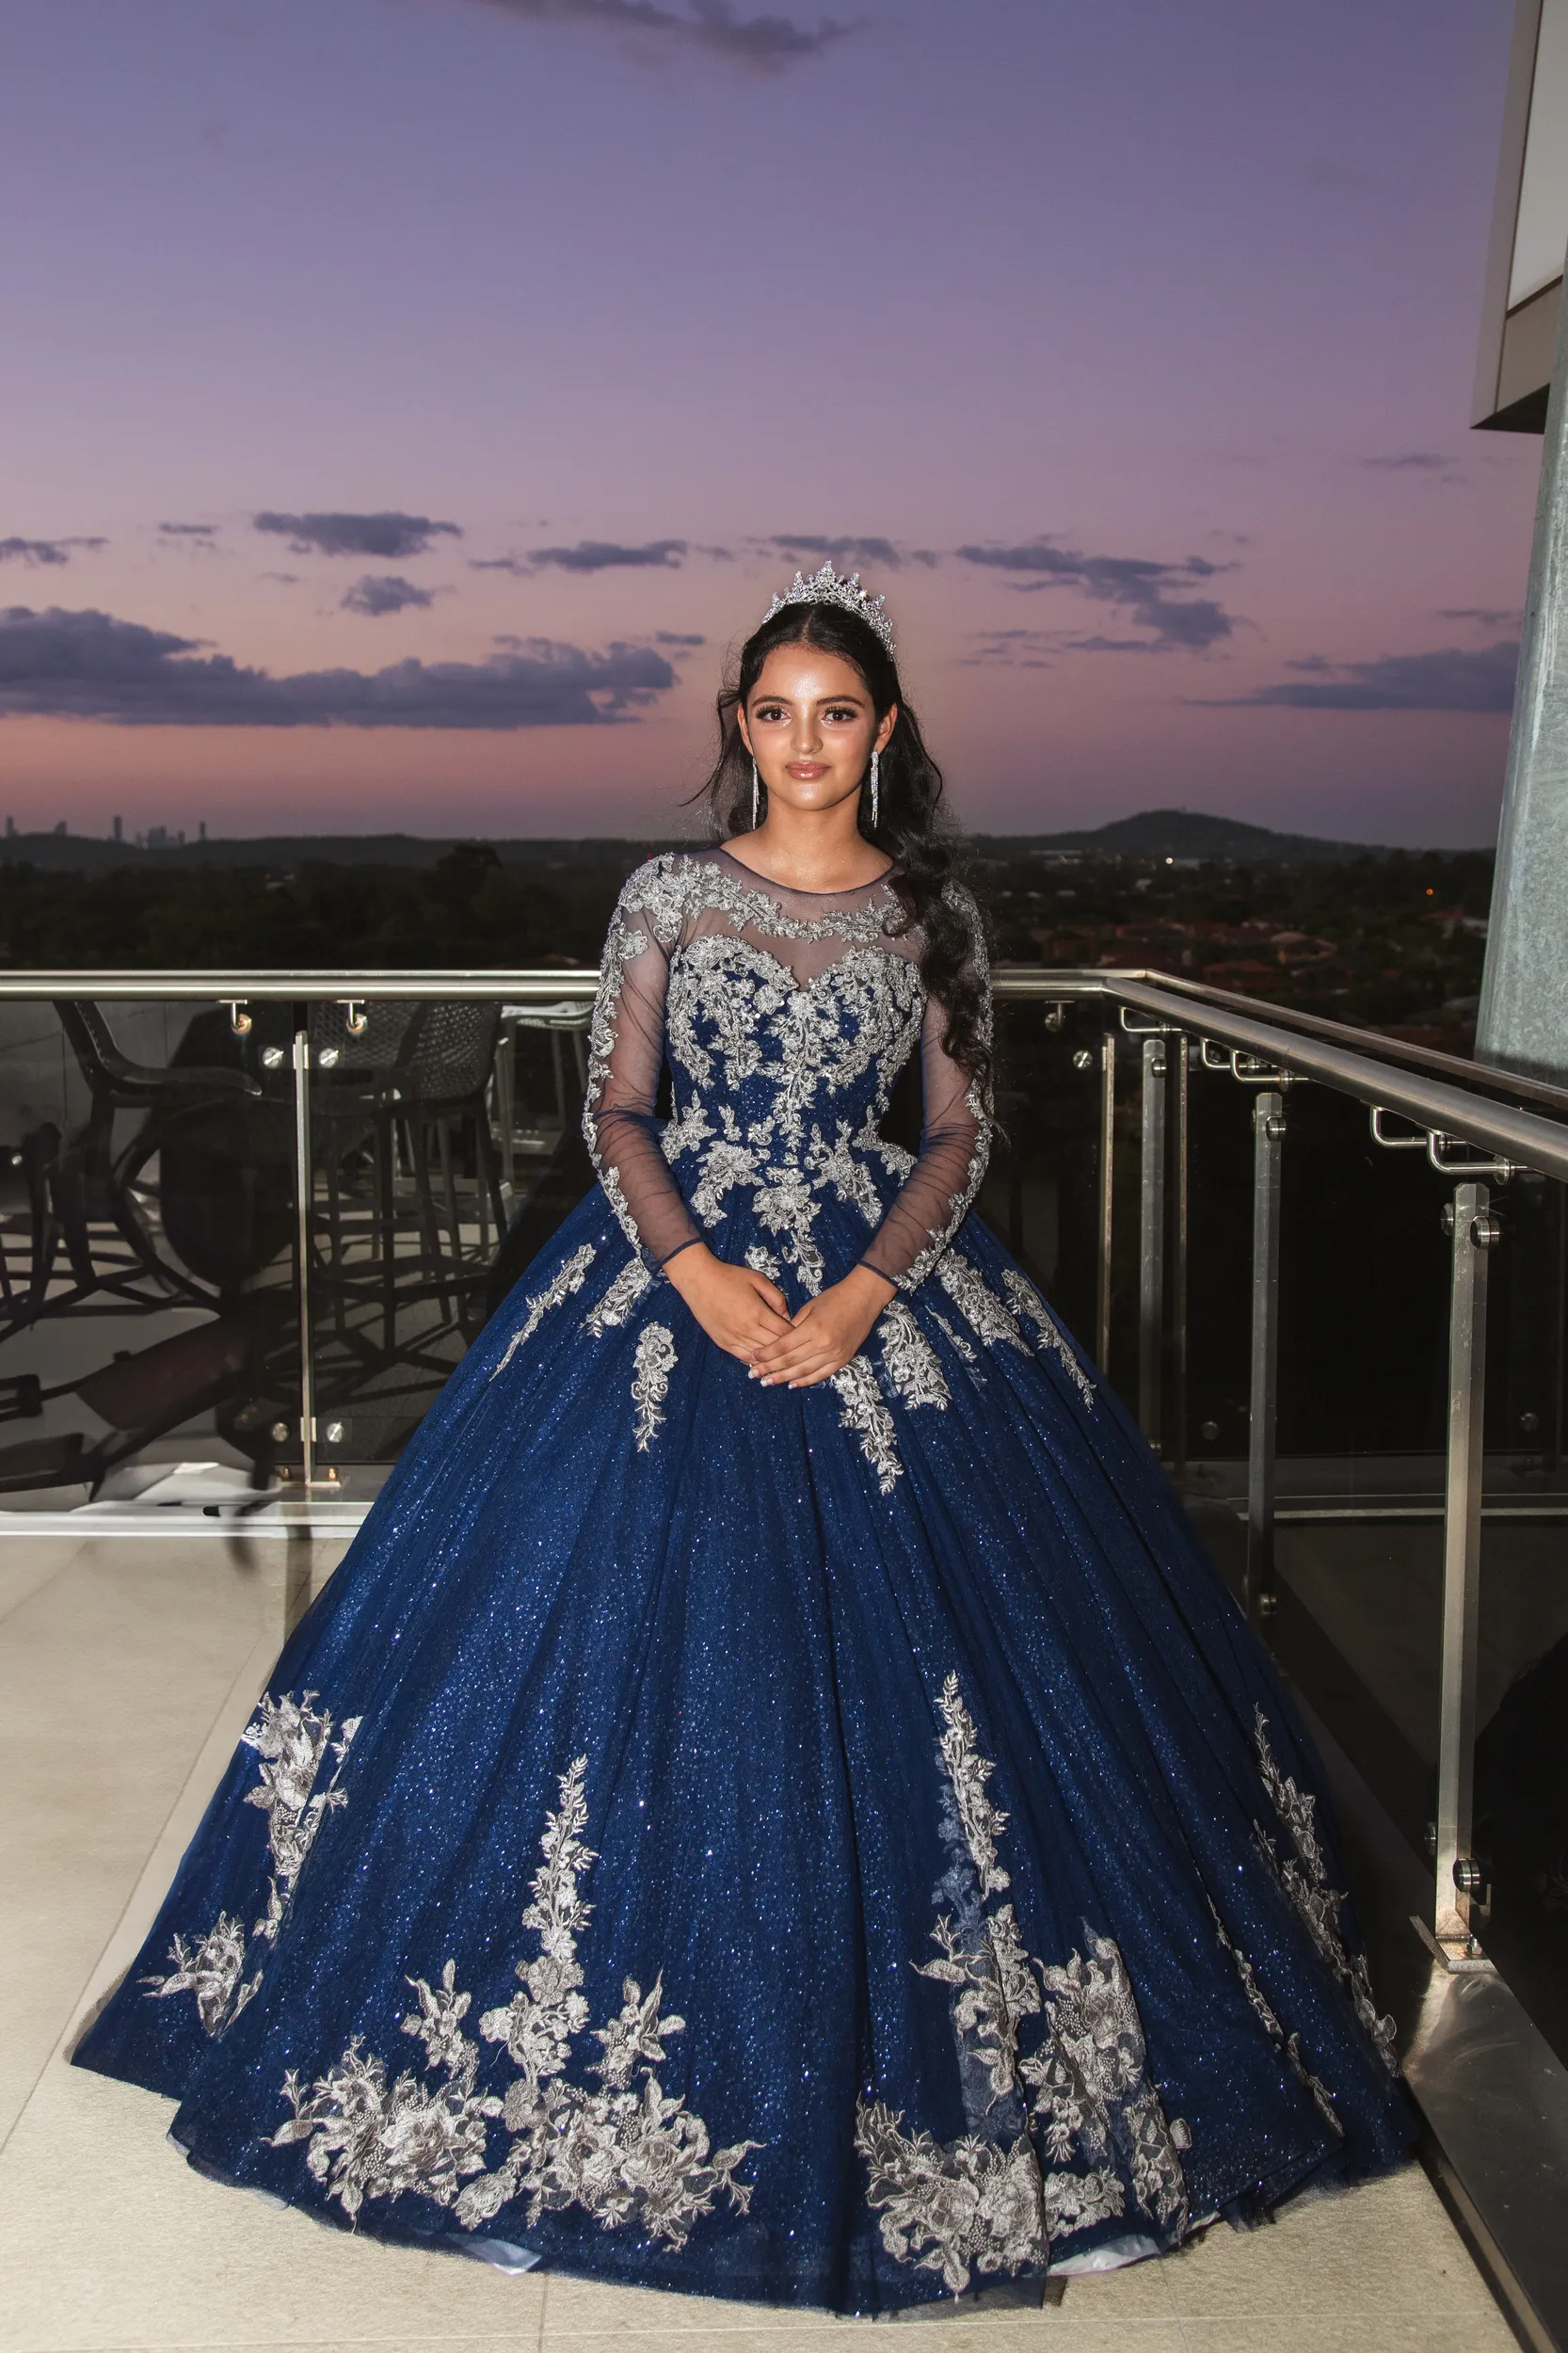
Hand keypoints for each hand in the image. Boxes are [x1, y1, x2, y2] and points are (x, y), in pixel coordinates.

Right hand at [663, 1243, 792, 1362]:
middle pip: (774, 1347)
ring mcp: (734, 1338)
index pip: (784, 1333)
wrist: (699, 1280)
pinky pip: (743, 1358)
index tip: (802, 1336)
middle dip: (787, 1349)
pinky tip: (763, 1361)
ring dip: (772, 1358)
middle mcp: (747, 1329)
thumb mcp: (758, 1279)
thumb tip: (786, 1316)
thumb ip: (776, 1298)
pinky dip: (755, 1361)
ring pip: (760, 1356)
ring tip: (783, 1359)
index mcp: (758, 1312)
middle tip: (795, 1349)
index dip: (796, 1336)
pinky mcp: (723, 1343)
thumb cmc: (730, 1276)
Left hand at [749, 1264, 895, 1389]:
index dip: (766, 1354)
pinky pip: (821, 1375)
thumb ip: (794, 1326)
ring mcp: (834, 1354)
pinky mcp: (843, 1360)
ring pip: (803, 1371)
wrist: (863, 1299)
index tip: (752, 1358)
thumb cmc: (834, 1298)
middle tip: (753, 1374)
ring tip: (768, 1382)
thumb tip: (778, 1342)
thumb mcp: (810, 1307)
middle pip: (790, 1361)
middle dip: (770, 1369)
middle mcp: (823, 1344)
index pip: (783, 1346)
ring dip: (784, 1378)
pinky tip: (792, 1384)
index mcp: (812, 1329)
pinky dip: (805, 1381)